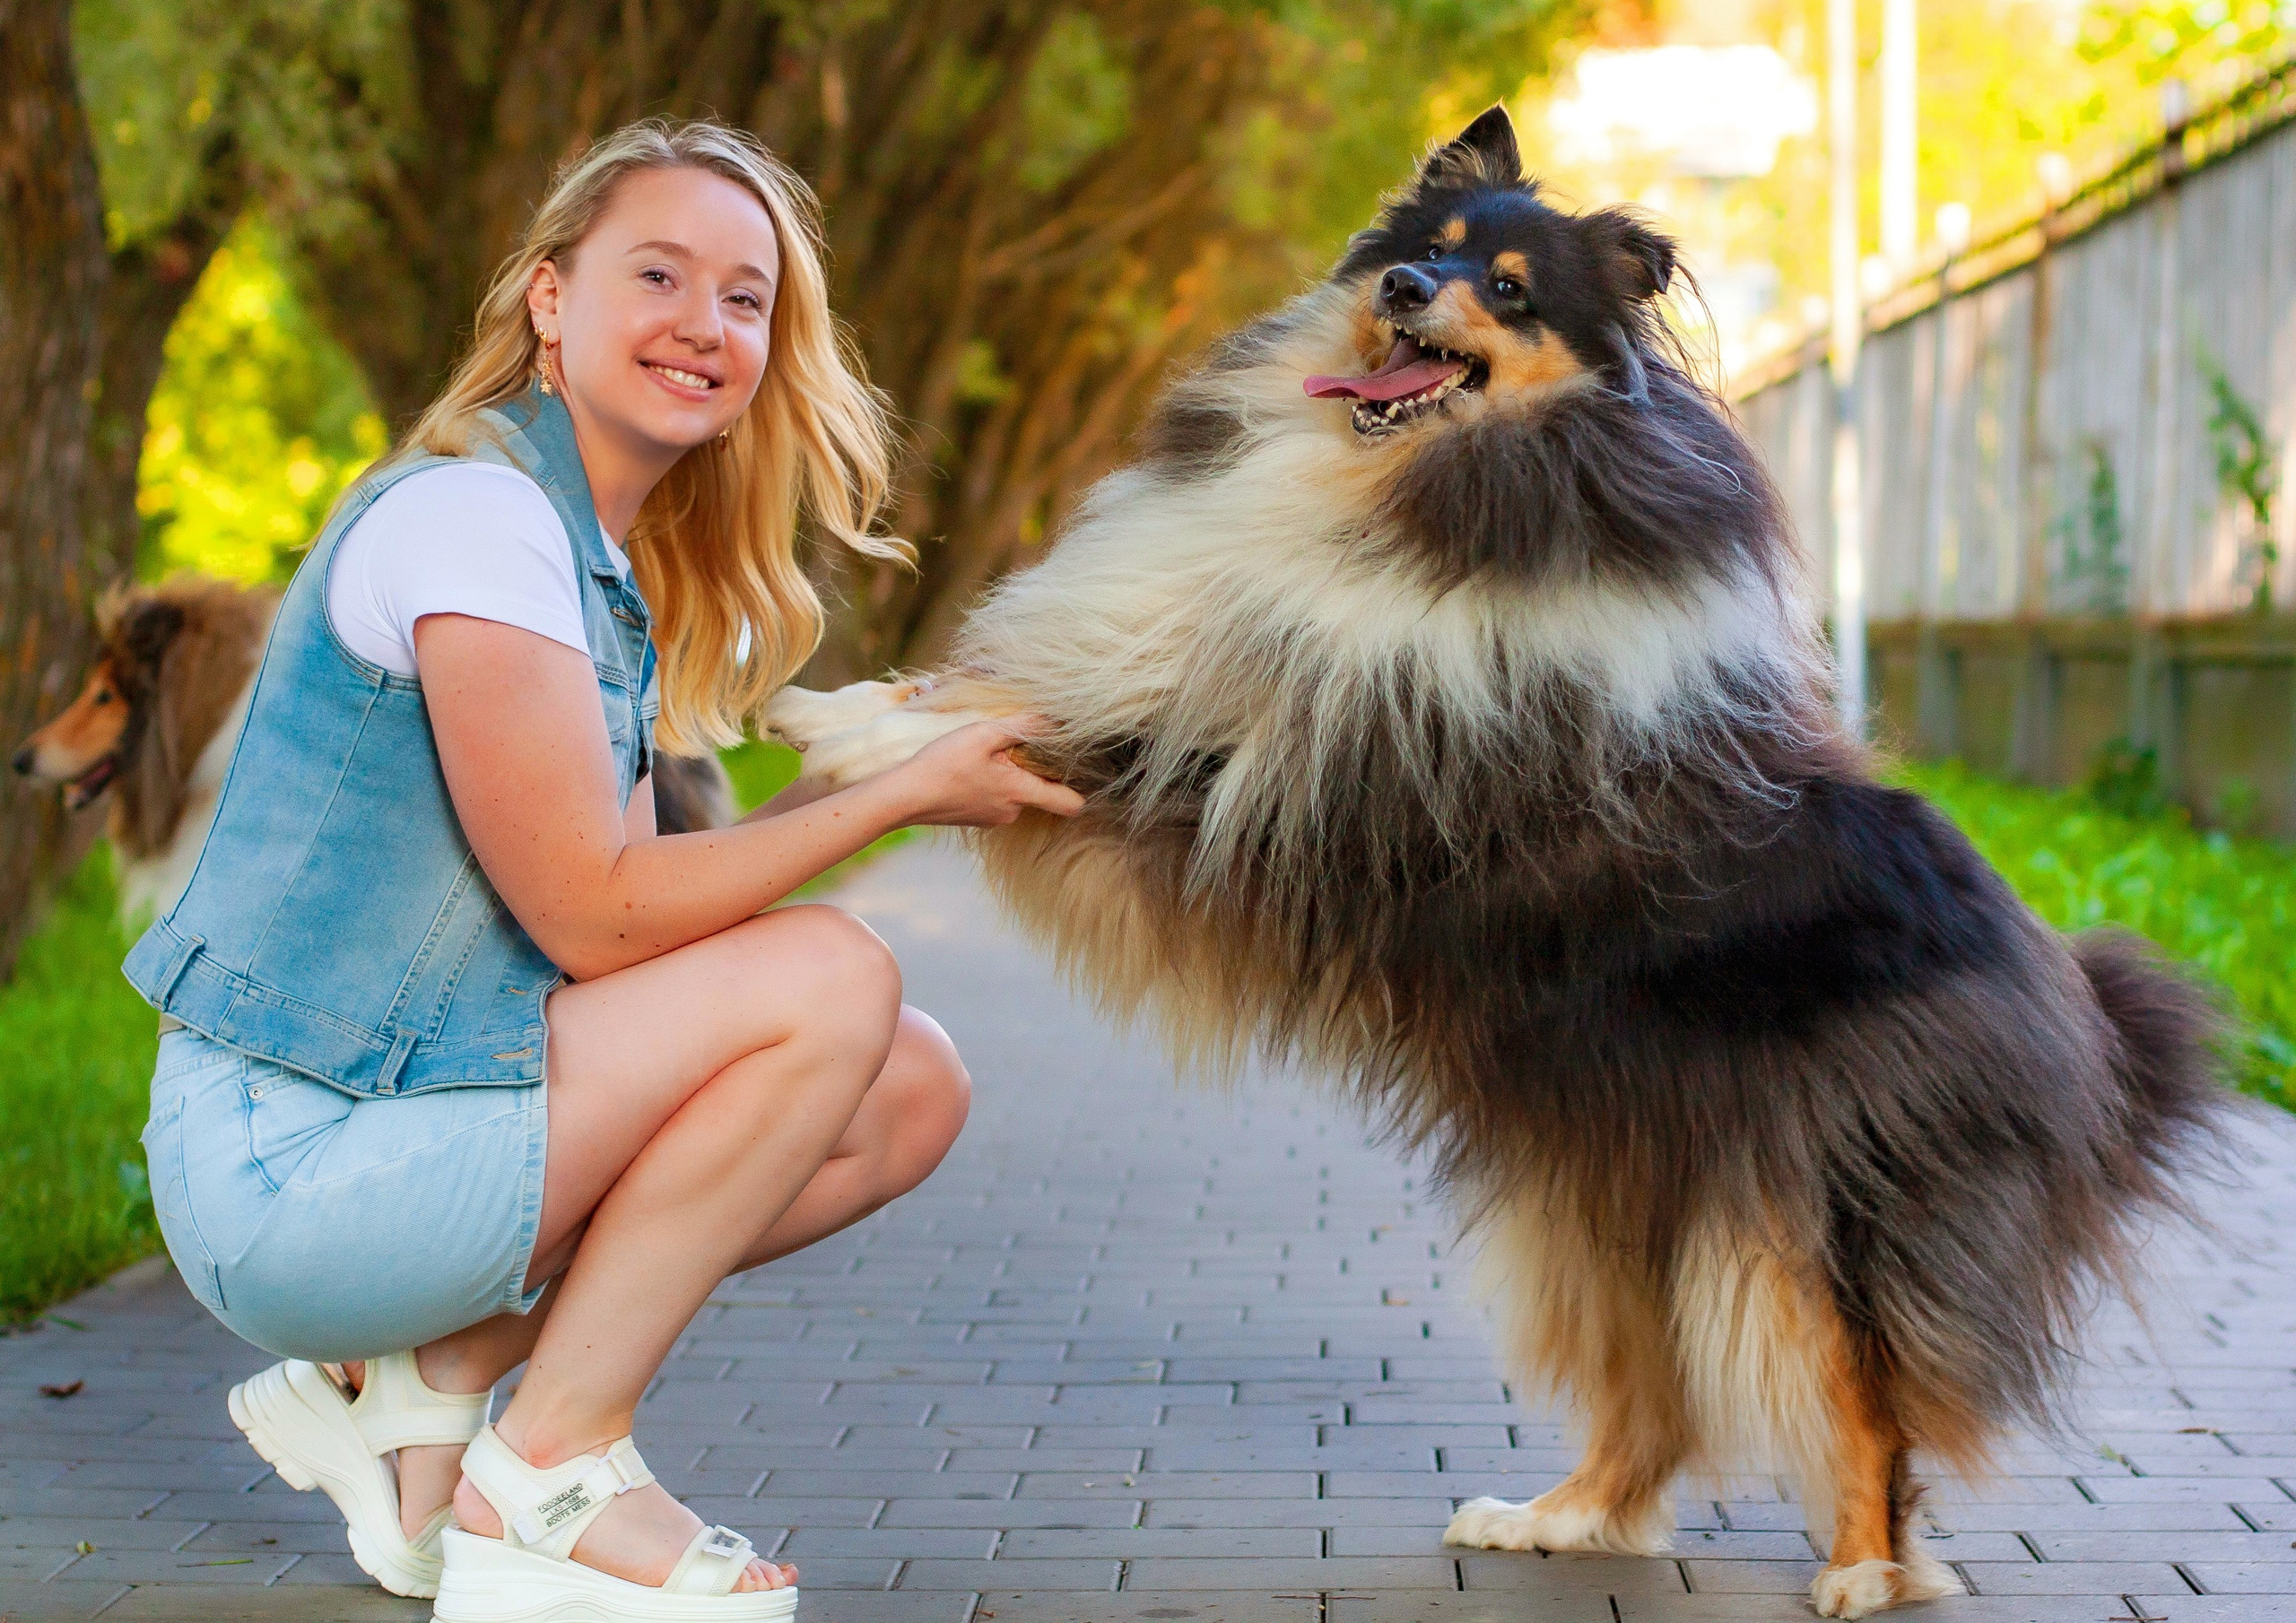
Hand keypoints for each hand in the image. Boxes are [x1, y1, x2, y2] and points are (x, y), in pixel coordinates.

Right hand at [886, 716, 1084, 827]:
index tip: (1073, 766)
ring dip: (1008, 774)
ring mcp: (994, 818)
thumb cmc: (943, 764)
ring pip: (1015, 793)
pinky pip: (996, 798)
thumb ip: (1022, 727)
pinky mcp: (976, 818)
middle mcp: (1012, 812)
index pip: (1070, 803)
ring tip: (986, 754)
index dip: (1078, 786)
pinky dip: (990, 783)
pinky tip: (970, 768)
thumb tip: (1053, 719)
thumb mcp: (983, 734)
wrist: (903, 796)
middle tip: (1013, 744)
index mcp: (1020, 792)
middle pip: (1040, 790)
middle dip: (1032, 767)